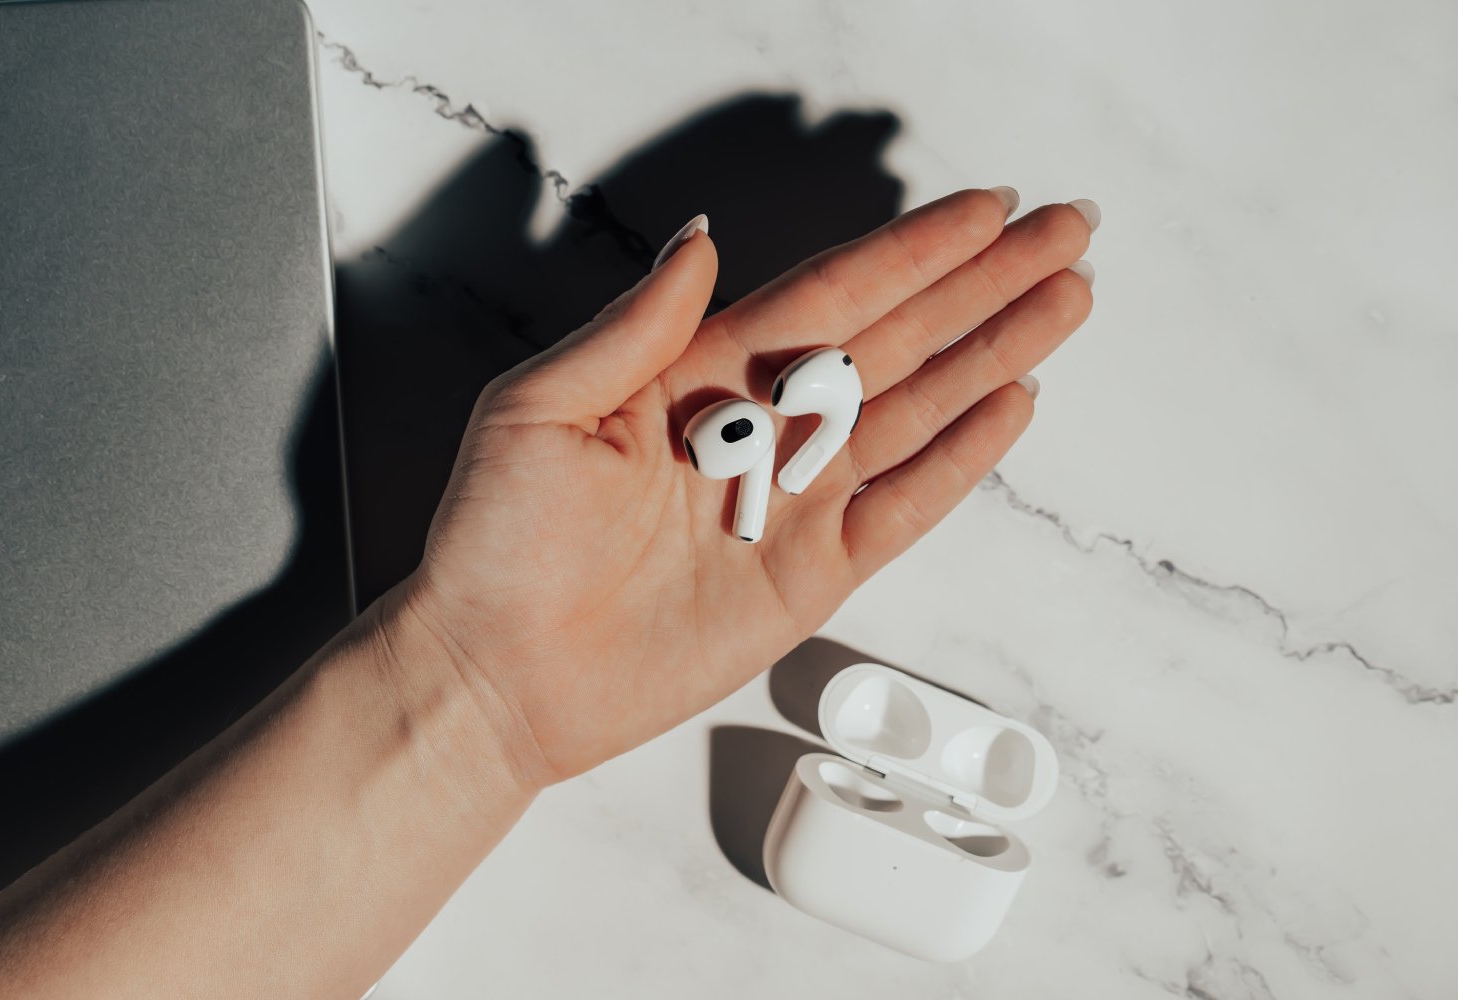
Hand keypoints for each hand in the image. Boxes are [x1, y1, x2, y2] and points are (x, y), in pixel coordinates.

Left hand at [392, 188, 1095, 788]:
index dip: (914, 251)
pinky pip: (904, 507)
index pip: (832, 294)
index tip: (985, 210)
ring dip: (995, 354)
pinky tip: (1011, 405)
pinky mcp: (811, 573)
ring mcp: (794, 500)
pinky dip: (961, 459)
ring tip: (1064, 302)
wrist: (499, 675)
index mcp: (701, 373)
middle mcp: (761, 427)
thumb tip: (701, 242)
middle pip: (898, 339)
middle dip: (984, 285)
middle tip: (1065, 235)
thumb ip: (635, 327)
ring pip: (919, 411)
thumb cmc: (498, 543)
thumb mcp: (540, 408)